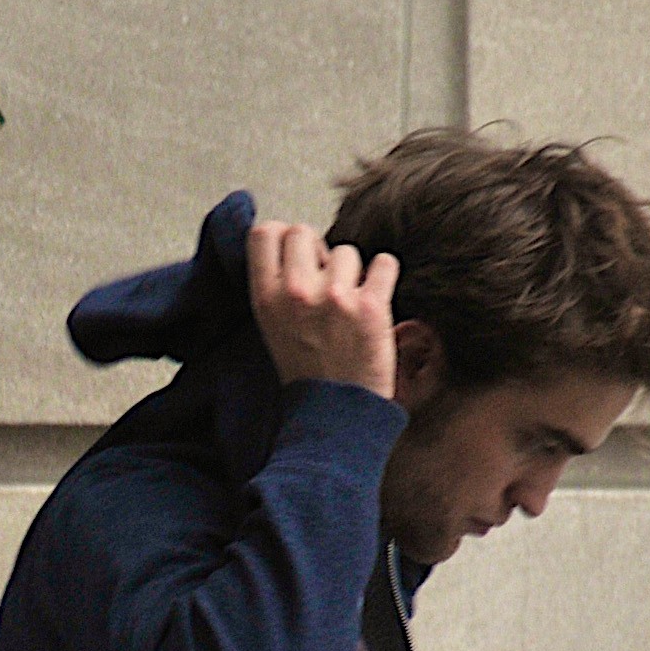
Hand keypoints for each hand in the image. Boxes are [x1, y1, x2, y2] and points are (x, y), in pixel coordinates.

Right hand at [246, 220, 398, 399]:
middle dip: (317, 253)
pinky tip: (375, 301)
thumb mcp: (272, 326)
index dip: (284, 238)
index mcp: (265, 298)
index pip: (265, 232)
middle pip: (303, 232)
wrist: (333, 419)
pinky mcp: (369, 308)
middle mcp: (295, 293)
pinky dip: (384, 278)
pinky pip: (384, 263)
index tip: (297, 258)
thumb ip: (278, 284)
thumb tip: (298, 241)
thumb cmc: (307, 372)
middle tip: (325, 284)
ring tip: (349, 307)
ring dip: (352, 273)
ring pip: (346, 251)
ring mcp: (333, 298)